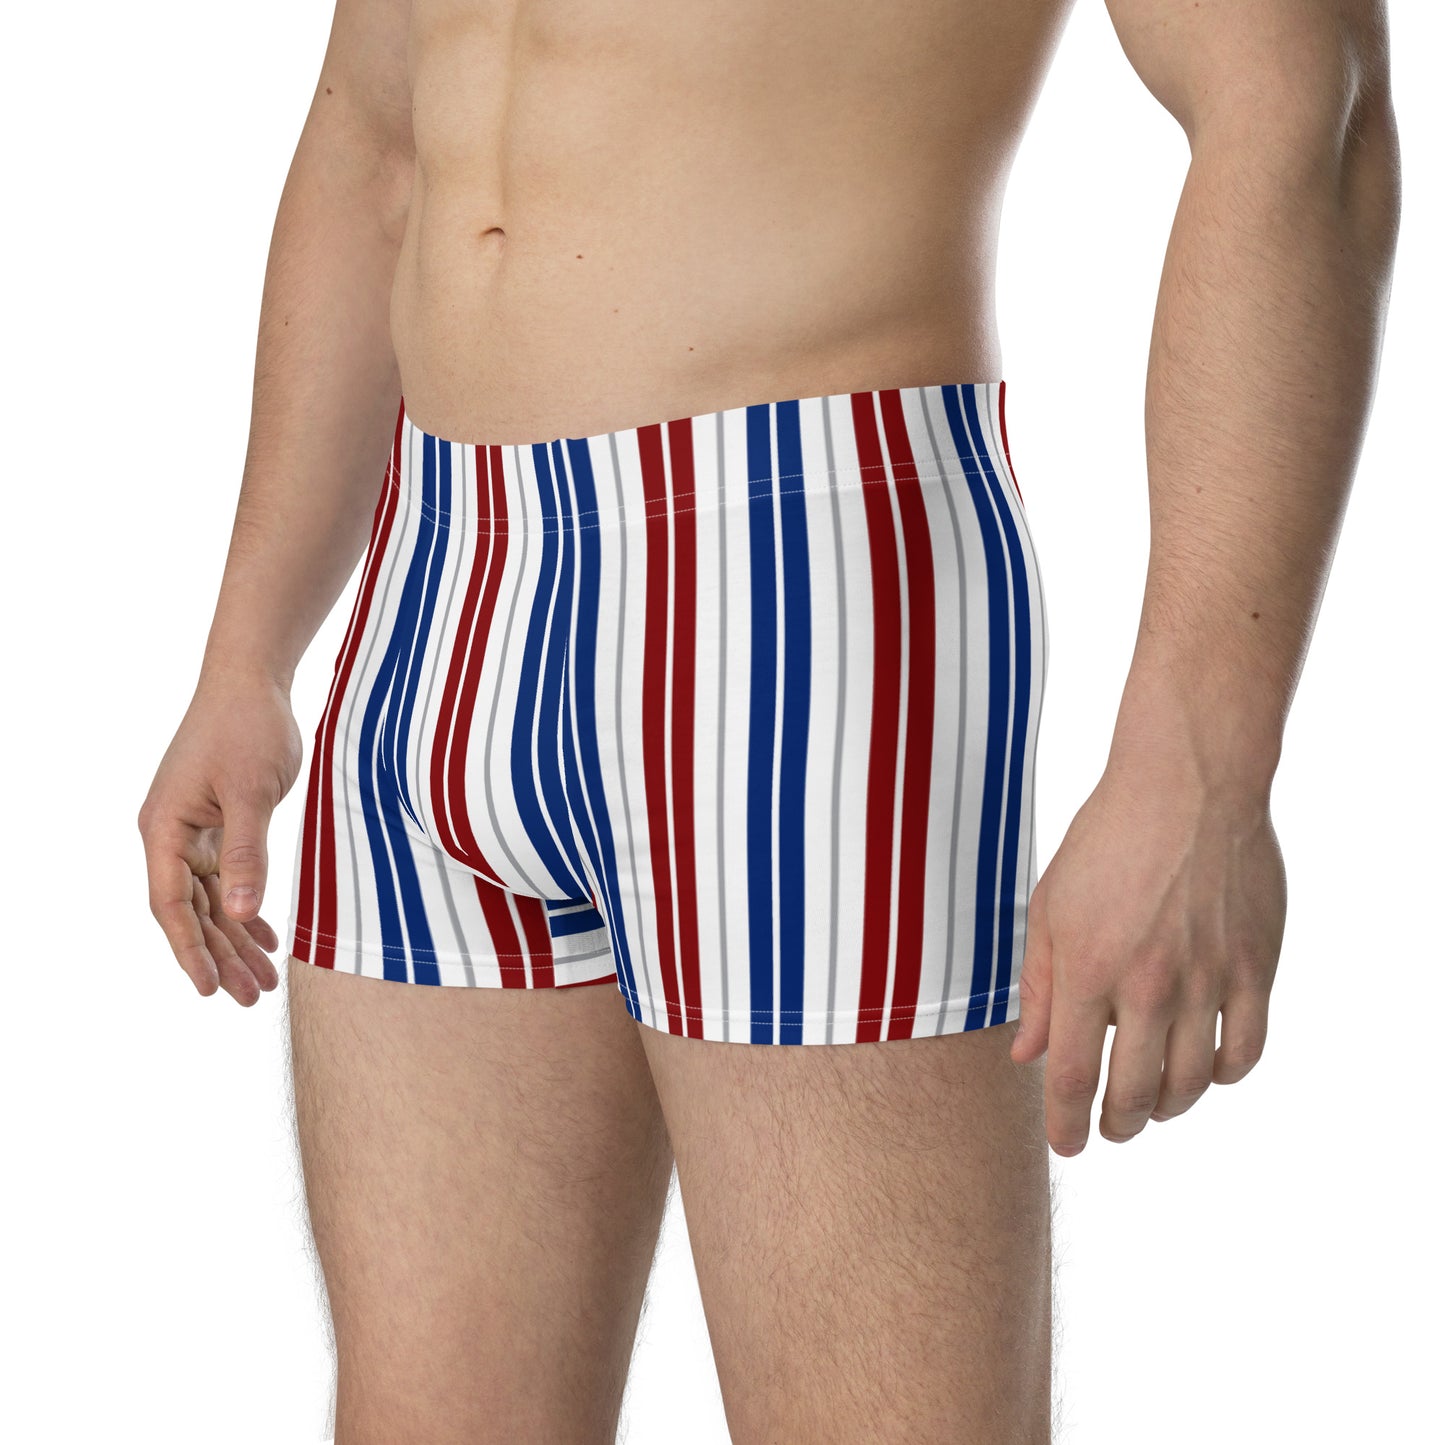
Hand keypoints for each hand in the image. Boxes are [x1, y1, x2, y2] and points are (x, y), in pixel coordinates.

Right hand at [138, 671, 303, 1004]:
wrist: (251, 682)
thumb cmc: (248, 727)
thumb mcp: (252, 792)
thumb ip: (247, 852)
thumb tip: (238, 913)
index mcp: (165, 830)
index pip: (172, 906)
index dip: (190, 951)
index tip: (209, 991)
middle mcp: (170, 836)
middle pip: (193, 913)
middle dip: (221, 957)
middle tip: (251, 998)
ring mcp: (192, 831)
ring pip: (211, 901)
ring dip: (236, 940)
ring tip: (263, 981)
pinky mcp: (217, 825)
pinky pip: (226, 879)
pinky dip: (245, 909)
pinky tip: (265, 937)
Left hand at [1010, 756, 1285, 1154]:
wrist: (1187, 786)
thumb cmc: (1107, 841)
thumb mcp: (1050, 908)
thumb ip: (1041, 988)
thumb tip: (1028, 1055)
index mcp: (1089, 970)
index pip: (1074, 1077)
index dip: (1067, 1124)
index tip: (1067, 1146)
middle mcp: (1149, 984)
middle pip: (1134, 1093)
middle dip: (1116, 1124)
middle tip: (1108, 1127)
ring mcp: (1208, 979)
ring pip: (1193, 1083)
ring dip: (1168, 1108)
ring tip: (1152, 1105)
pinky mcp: (1254, 967)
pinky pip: (1246, 1049)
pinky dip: (1225, 1075)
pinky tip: (1207, 1071)